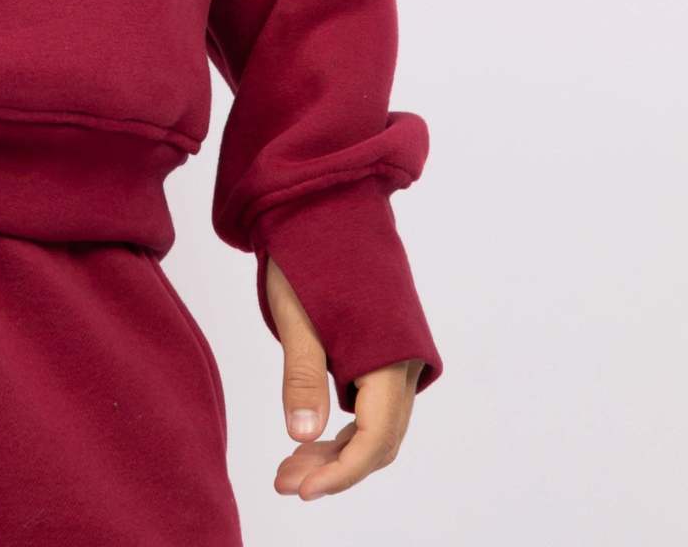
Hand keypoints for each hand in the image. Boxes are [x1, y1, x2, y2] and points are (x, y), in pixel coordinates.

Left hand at [264, 254, 421, 500]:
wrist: (328, 197)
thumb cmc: (309, 250)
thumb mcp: (296, 314)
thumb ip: (303, 375)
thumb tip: (302, 438)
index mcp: (388, 353)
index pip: (375, 437)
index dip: (342, 472)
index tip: (303, 491)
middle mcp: (403, 360)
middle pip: (379, 439)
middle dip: (334, 468)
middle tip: (285, 481)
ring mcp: (396, 354)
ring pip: (376, 424)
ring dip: (338, 451)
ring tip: (290, 466)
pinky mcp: (383, 348)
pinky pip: (372, 402)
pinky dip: (344, 425)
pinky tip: (312, 432)